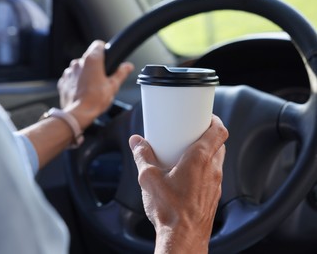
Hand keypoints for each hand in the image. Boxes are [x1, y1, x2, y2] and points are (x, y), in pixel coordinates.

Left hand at [58, 40, 133, 129]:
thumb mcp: (113, 87)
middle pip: (89, 58)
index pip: (98, 44)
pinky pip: (72, 78)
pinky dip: (77, 83)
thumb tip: (128, 67)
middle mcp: (78, 63)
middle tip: (102, 79)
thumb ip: (121, 73)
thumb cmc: (94, 101)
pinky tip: (83, 92)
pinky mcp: (63, 81)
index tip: (107, 59)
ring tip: (92, 88)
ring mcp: (69, 72)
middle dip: (95, 66)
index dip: (104, 51)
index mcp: (92, 60)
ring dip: (85, 75)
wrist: (77, 114)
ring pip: (80, 68)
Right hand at [129, 115, 227, 252]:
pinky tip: (186, 177)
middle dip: (206, 136)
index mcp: (200, 159)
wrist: (183, 239)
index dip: (215, 120)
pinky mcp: (212, 197)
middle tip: (190, 134)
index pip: (219, 131)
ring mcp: (215, 184)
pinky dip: (203, 171)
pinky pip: (212, 176)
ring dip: (205, 154)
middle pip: (218, 144)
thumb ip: (142, 156)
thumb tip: (137, 142)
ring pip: (216, 161)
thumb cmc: (170, 210)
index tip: (205, 116)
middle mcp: (212, 170)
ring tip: (185, 155)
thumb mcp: (149, 178)